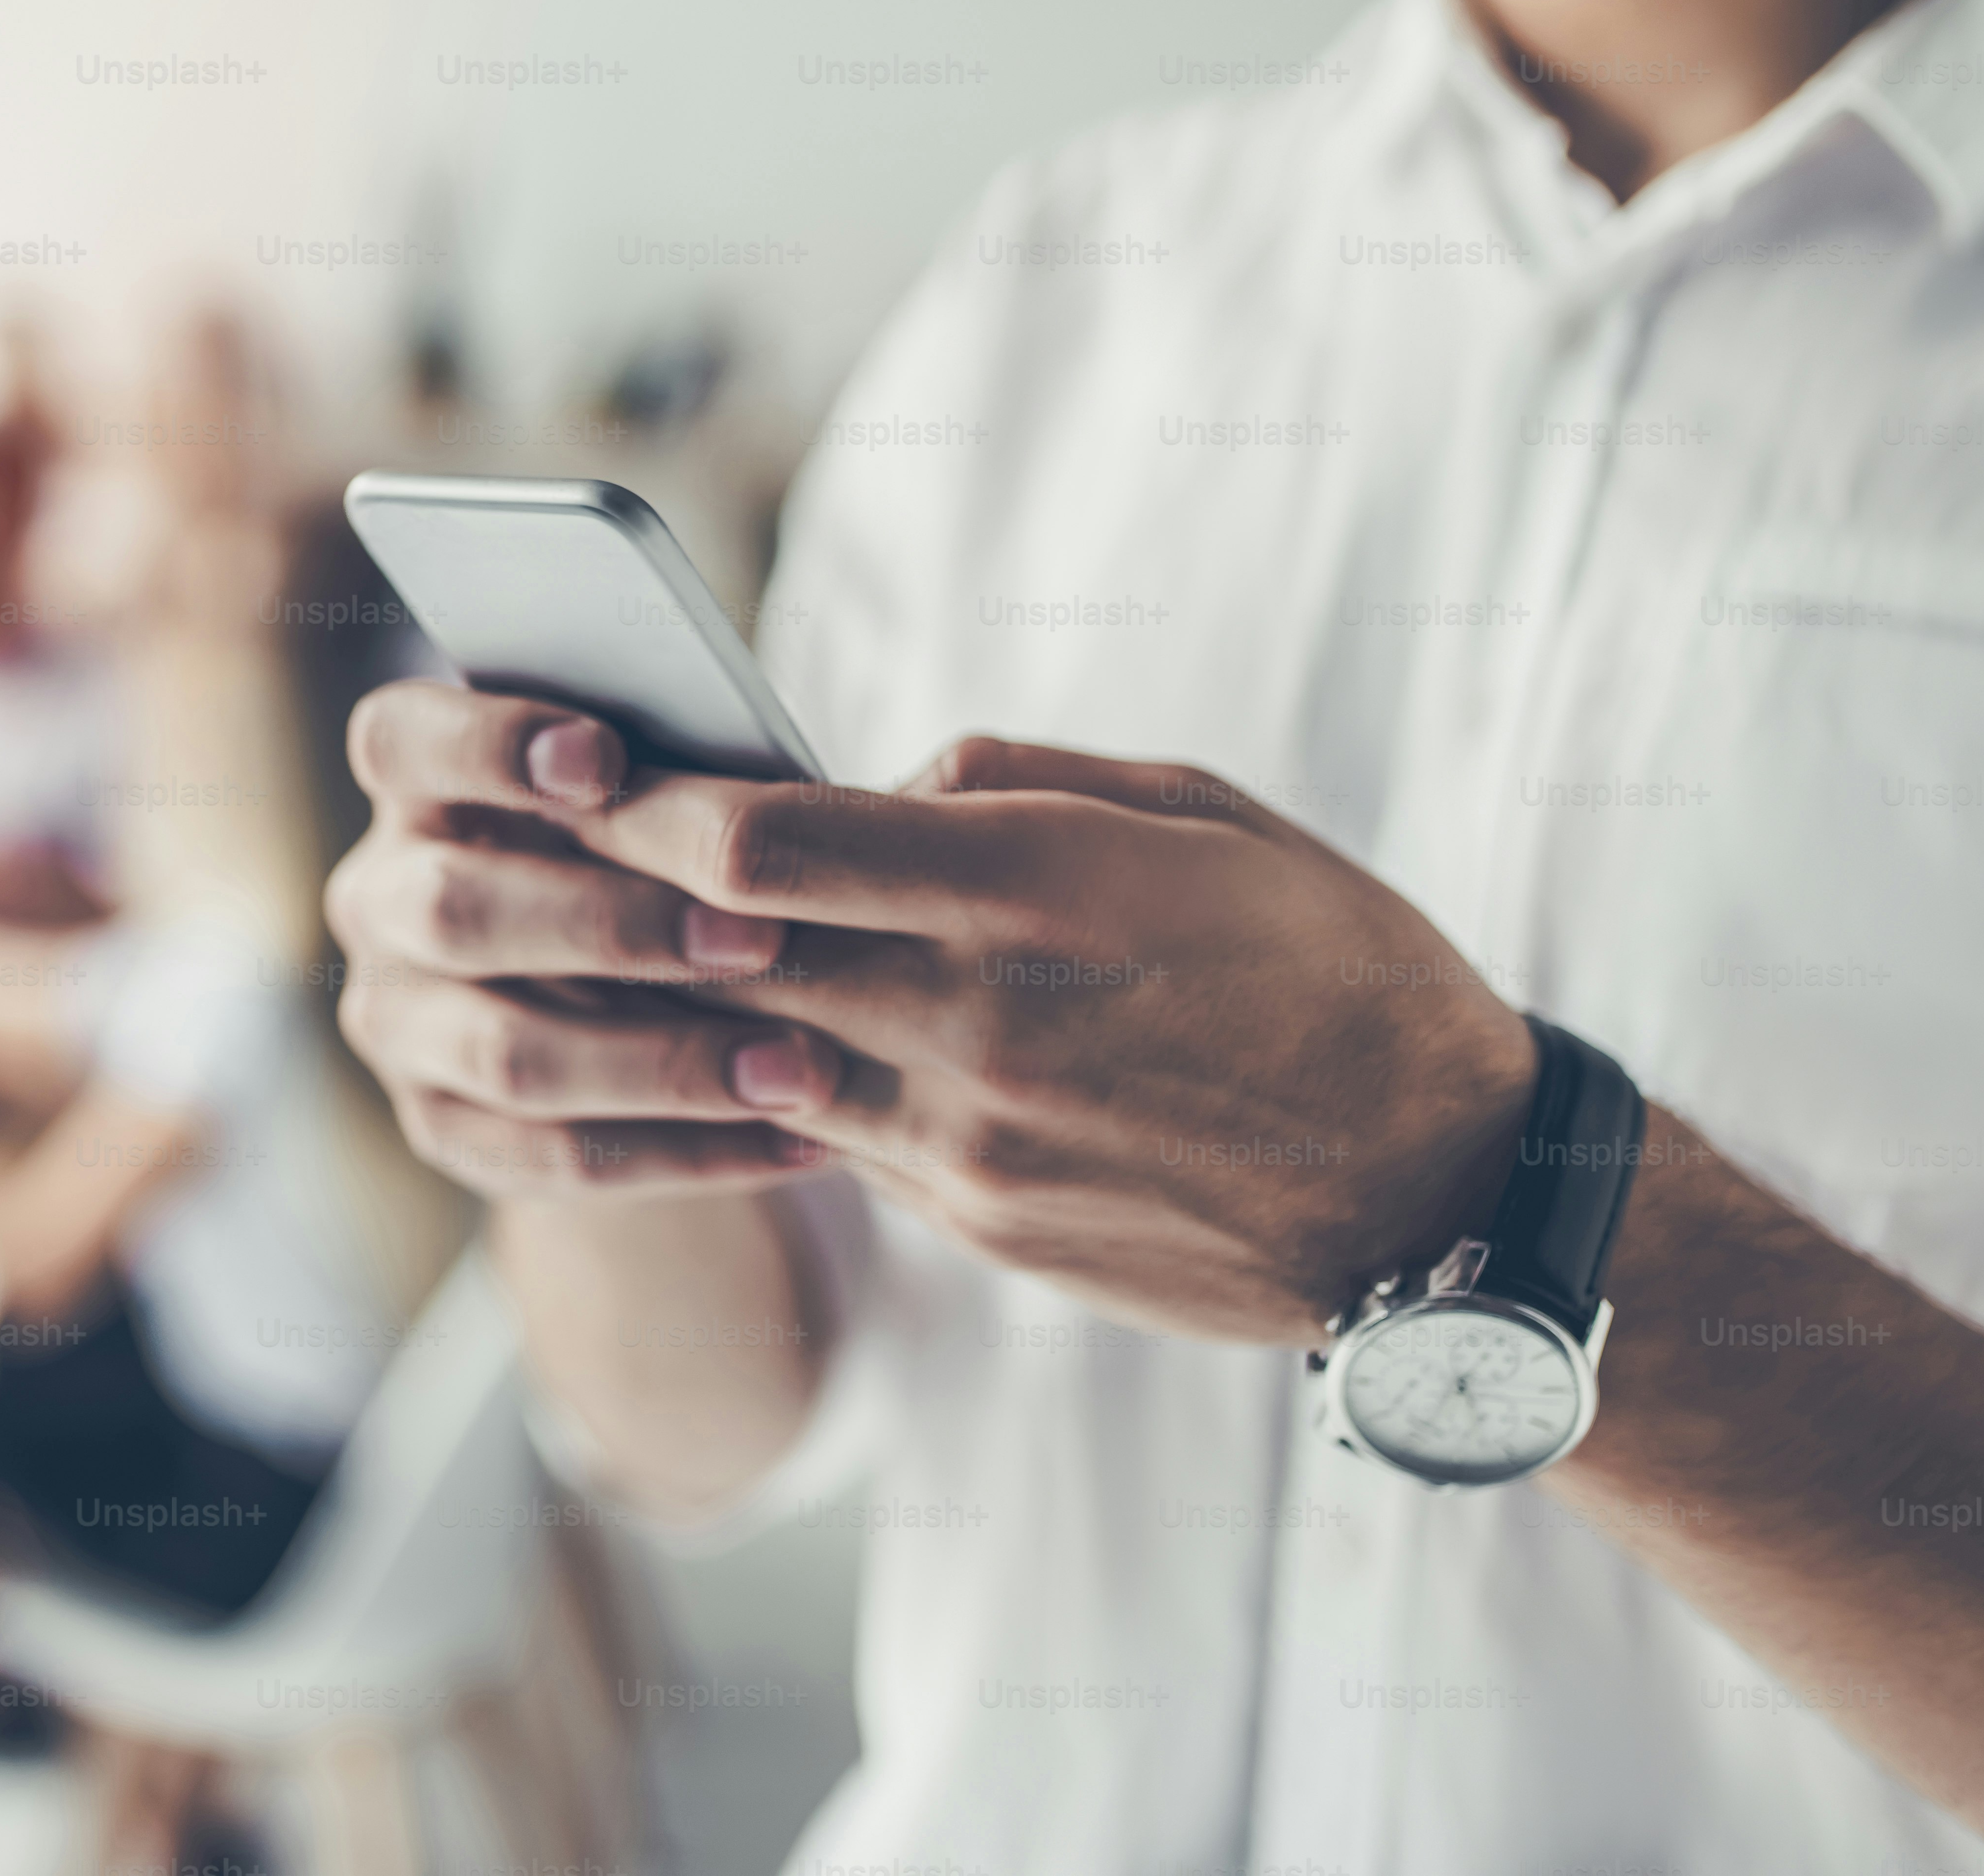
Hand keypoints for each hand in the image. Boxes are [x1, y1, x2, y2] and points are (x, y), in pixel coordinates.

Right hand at [322, 682, 832, 1198]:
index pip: (399, 741)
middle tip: (761, 939)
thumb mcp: (652, 797)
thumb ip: (674, 780)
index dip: (487, 744)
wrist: (632, 993)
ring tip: (803, 1069)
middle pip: (454, 911)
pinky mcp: (446, 1128)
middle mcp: (381, 902)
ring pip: (511, 1054)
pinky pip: (561, 1156)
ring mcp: (401, 1026)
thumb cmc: (654, 848)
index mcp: (417, 787)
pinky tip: (800, 1143)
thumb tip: (776, 797)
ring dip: (669, 1063)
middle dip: (612, 925)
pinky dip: (689, 1151)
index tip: (605, 760)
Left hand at [326, 683, 1535, 1343]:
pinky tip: (773, 1030)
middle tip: (547, 841)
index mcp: (1036, 890)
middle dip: (627, 894)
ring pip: (761, 1055)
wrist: (1436, 1192)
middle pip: (729, 951)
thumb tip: (884, 783)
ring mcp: (972, 1140)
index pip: (760, 846)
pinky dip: (791, 1078)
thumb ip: (1020, 780)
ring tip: (632, 938)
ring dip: (692, 999)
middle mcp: (982, 1021)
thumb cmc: (1335, 962)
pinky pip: (839, 1135)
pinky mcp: (980, 1221)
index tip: (579, 762)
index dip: (645, 801)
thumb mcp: (1202, 811)